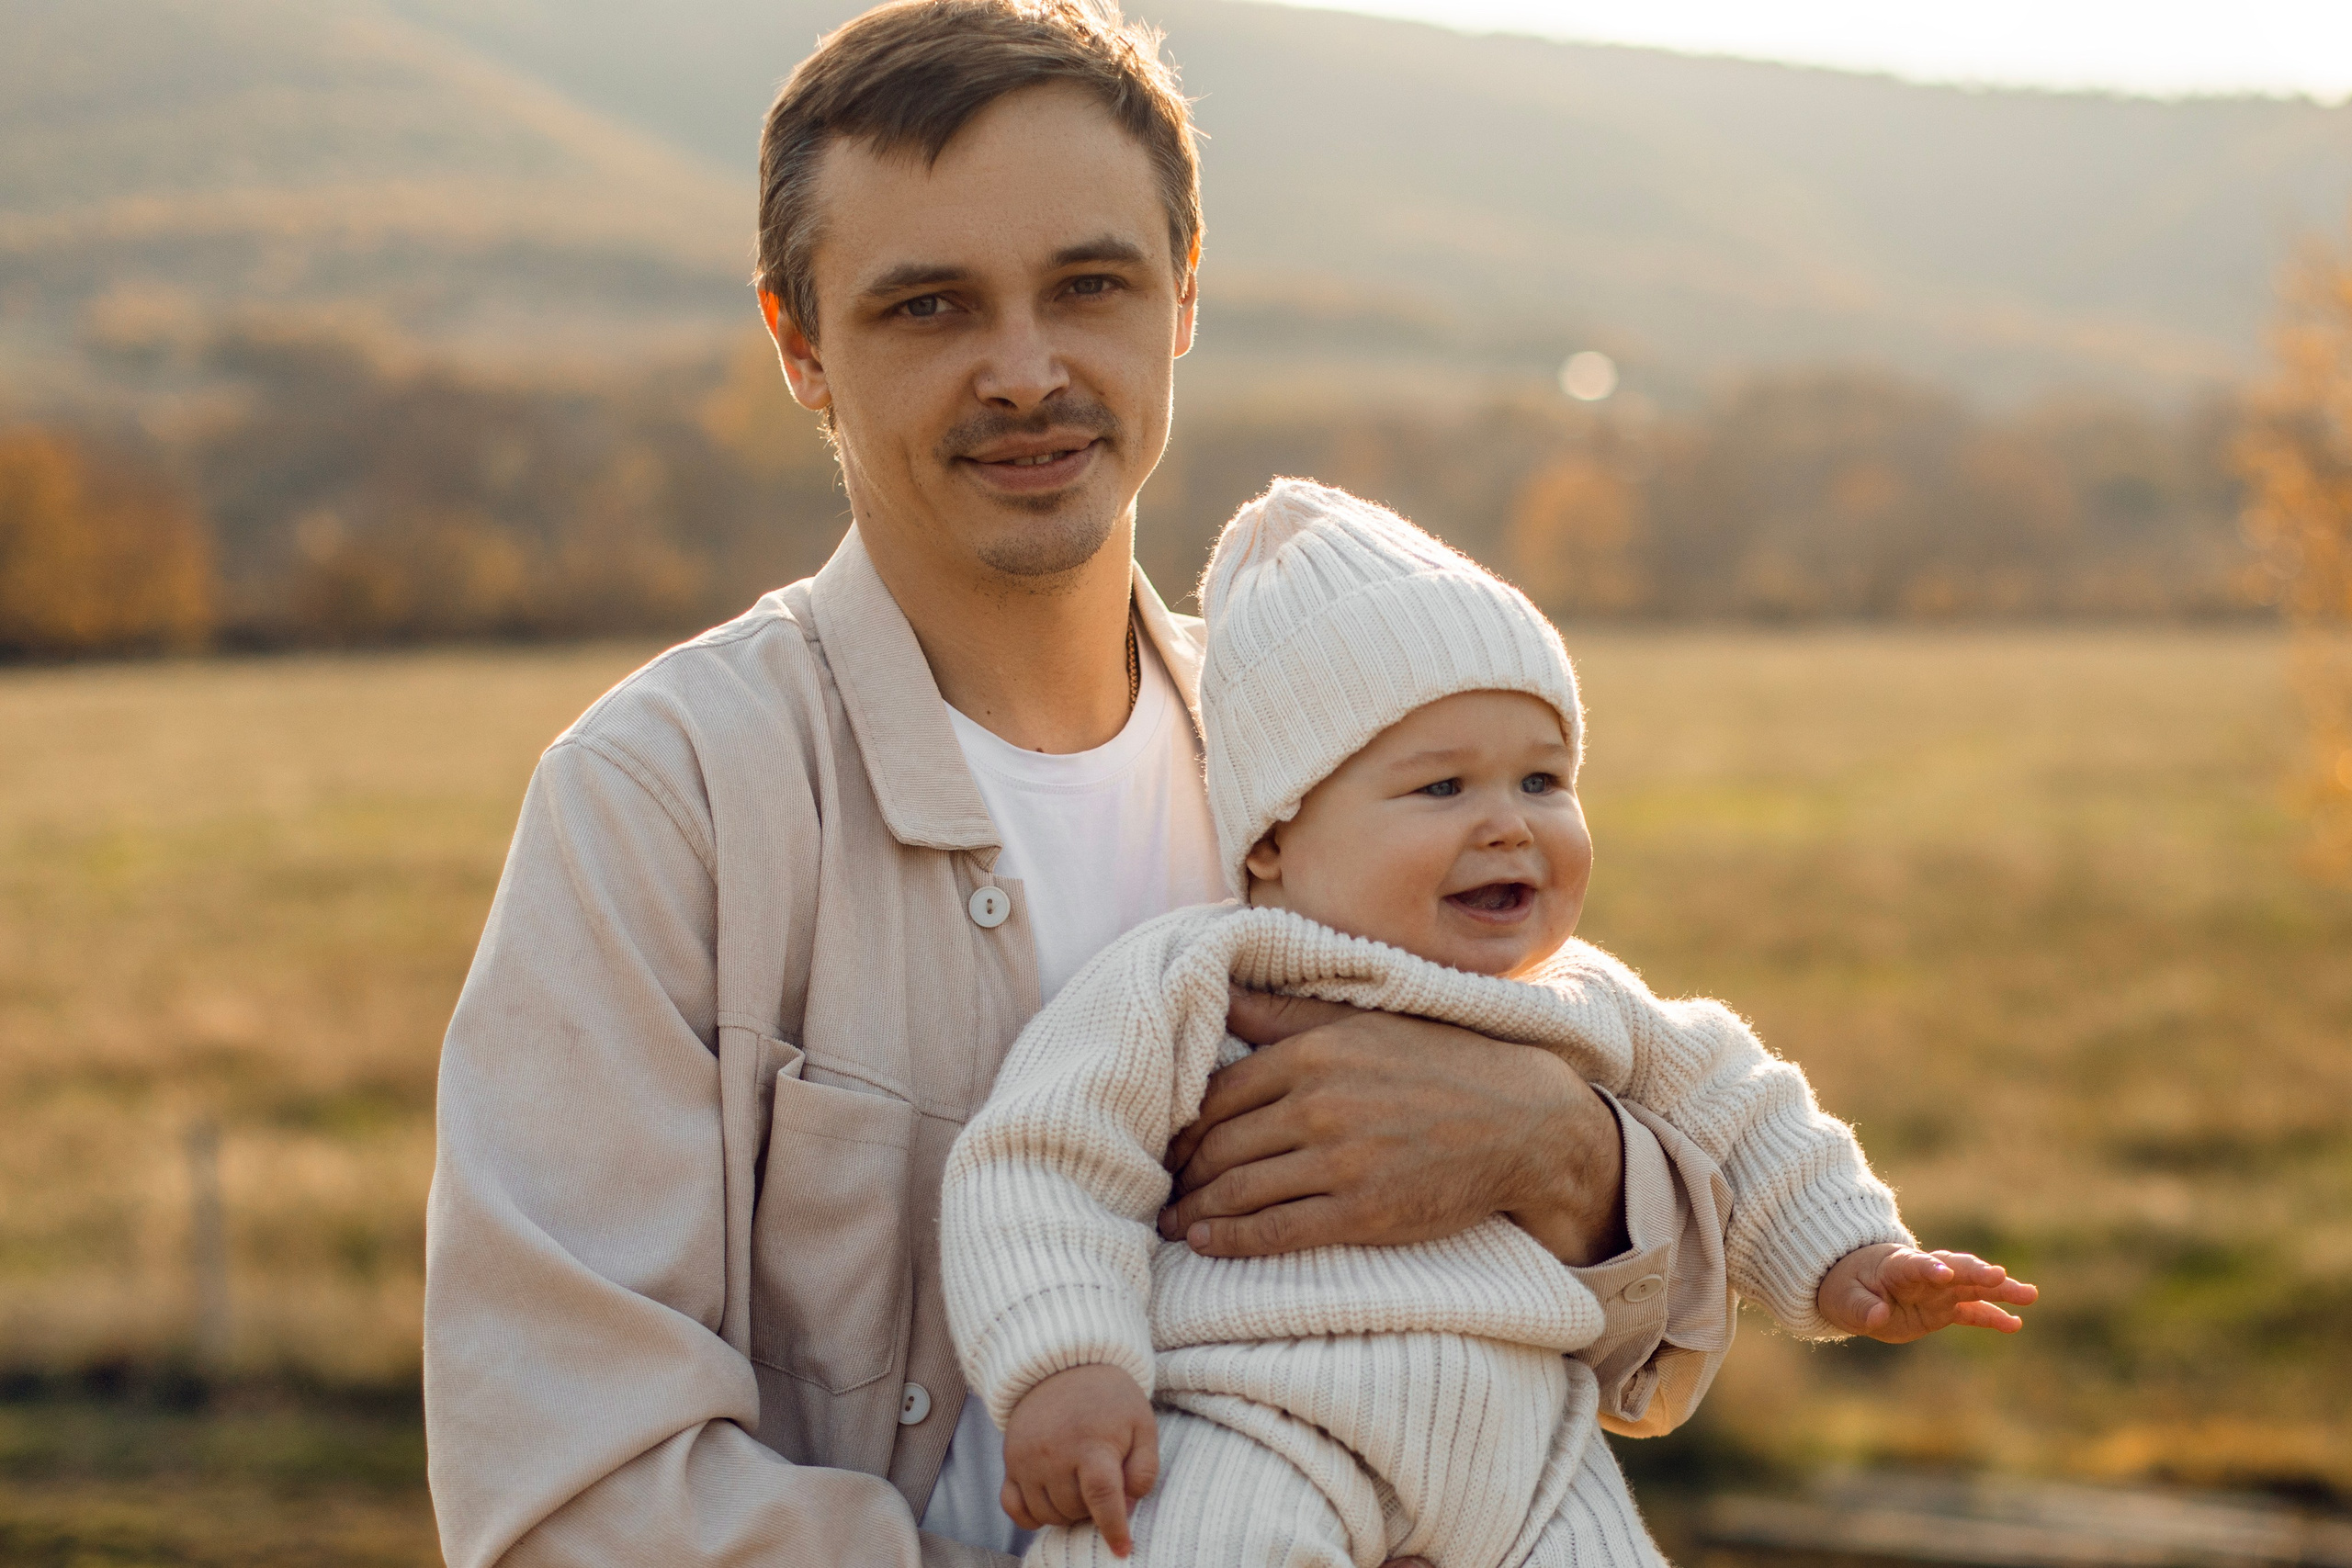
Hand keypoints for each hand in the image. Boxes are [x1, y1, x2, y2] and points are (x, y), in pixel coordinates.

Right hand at [1000, 1365, 1158, 1555]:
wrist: (1064, 1365)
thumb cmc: (1110, 1399)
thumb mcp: (1142, 1425)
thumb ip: (1144, 1469)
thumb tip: (1129, 1505)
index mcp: (1092, 1444)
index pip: (1102, 1498)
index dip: (1113, 1528)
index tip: (1123, 1549)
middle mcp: (1054, 1454)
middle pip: (1074, 1510)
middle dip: (1093, 1510)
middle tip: (1102, 1485)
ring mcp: (1027, 1459)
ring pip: (1047, 1515)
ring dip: (1067, 1512)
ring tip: (1081, 1484)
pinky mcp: (1010, 1461)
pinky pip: (1015, 1509)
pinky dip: (1032, 1516)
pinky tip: (1051, 1501)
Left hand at [1156, 989, 1628, 1264]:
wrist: (1524, 1123)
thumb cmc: (1441, 1064)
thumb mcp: (1364, 1022)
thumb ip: (1285, 1016)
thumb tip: (1222, 995)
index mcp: (1314, 1053)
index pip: (1217, 1095)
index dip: (1181, 1125)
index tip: (1165, 1143)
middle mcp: (1319, 1105)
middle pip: (1220, 1145)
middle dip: (1182, 1172)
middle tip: (1160, 1187)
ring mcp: (1340, 1162)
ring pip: (1239, 1191)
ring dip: (1196, 1210)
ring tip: (1172, 1220)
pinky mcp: (1363, 1213)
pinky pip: (1276, 1231)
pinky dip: (1231, 1240)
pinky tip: (1206, 1243)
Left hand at [1817, 1244, 2038, 1342]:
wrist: (1855, 1286)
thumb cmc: (1846, 1287)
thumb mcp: (1844, 1299)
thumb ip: (1861, 1308)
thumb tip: (1877, 1316)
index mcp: (1896, 1266)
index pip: (1916, 1264)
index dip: (1930, 1268)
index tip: (1945, 1274)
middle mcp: (1924, 1274)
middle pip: (1954, 1269)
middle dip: (1976, 1272)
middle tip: (2000, 1276)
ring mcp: (1938, 1290)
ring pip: (1972, 1286)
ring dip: (1999, 1289)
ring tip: (2028, 1295)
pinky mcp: (1944, 1307)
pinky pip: (1972, 1311)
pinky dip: (1993, 1316)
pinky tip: (2015, 1324)